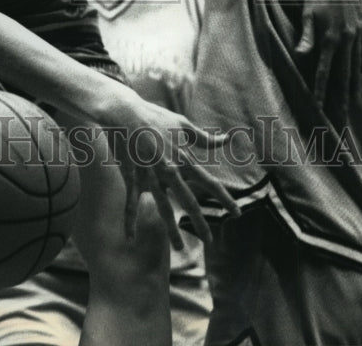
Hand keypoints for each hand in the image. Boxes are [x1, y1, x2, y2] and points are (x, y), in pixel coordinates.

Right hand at [95, 90, 238, 248]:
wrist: (125, 112)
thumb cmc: (155, 117)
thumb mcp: (182, 124)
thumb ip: (204, 137)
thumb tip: (225, 139)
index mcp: (183, 159)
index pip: (209, 182)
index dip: (224, 198)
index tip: (237, 213)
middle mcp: (170, 171)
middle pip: (188, 201)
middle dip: (200, 222)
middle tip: (209, 240)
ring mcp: (150, 177)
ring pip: (163, 208)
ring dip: (171, 229)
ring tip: (179, 248)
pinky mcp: (133, 178)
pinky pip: (131, 204)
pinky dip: (129, 221)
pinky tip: (130, 238)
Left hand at [294, 0, 361, 120]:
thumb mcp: (306, 15)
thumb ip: (306, 37)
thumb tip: (299, 56)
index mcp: (330, 39)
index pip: (325, 73)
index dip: (321, 91)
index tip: (319, 109)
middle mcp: (348, 39)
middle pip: (345, 75)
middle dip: (341, 98)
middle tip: (340, 117)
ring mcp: (361, 32)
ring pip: (358, 65)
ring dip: (355, 84)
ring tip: (353, 101)